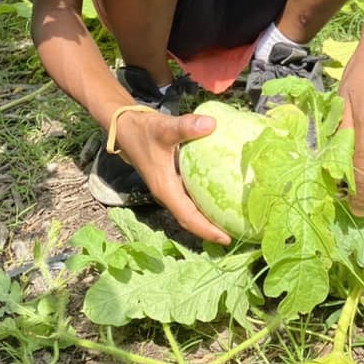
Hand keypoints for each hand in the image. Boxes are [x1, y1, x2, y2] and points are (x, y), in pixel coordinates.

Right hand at [116, 107, 230, 244]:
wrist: (125, 126)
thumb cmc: (143, 131)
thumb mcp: (164, 128)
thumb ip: (185, 127)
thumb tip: (212, 124)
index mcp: (165, 189)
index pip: (188, 217)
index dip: (206, 230)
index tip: (226, 240)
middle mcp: (168, 192)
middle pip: (192, 218)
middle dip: (213, 228)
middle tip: (238, 230)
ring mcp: (169, 186)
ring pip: (191, 208)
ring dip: (210, 215)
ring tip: (234, 217)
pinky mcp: (172, 178)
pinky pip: (191, 195)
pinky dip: (206, 198)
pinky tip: (222, 191)